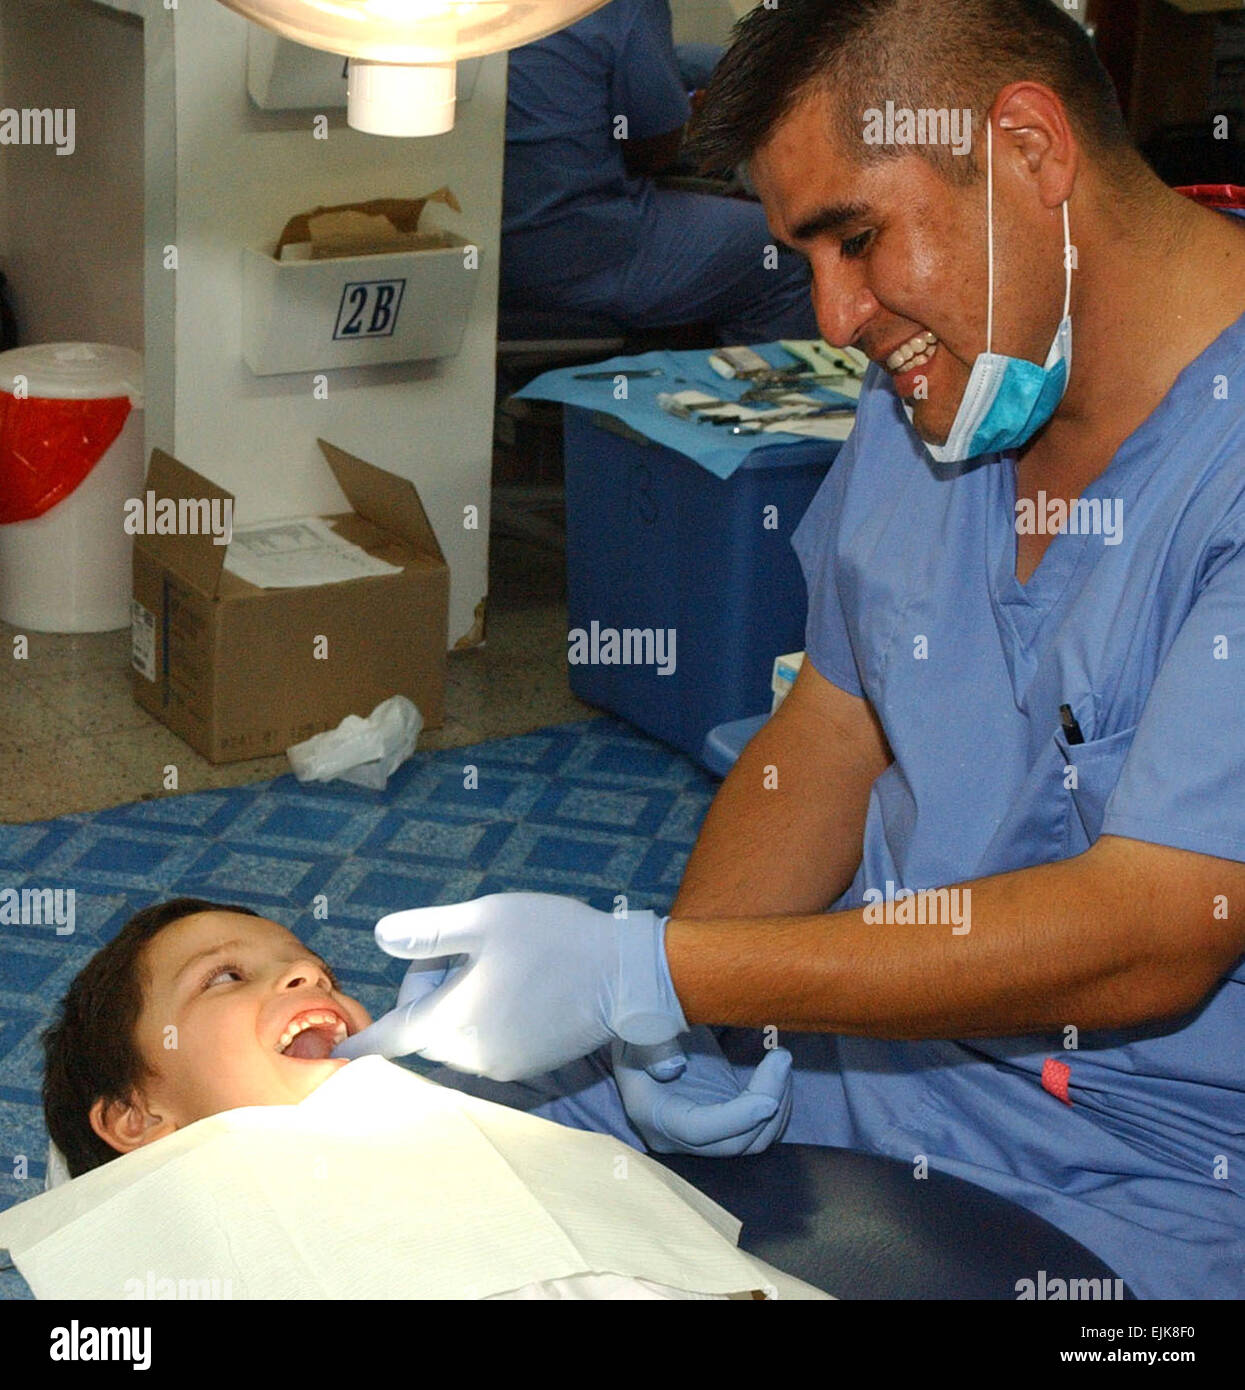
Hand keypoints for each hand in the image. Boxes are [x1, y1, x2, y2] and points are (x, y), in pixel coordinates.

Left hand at [332, 892, 686, 1080]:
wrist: (626, 973)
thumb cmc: (555, 938)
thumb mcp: (488, 918)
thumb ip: (429, 930)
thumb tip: (379, 937)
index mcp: (456, 1018)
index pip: (393, 1035)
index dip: (361, 1043)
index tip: (333, 1055)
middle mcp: (473, 1055)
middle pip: (426, 1028)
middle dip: (433, 990)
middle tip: (469, 948)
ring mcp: (503, 1066)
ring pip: (457, 1036)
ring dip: (460, 1005)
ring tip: (502, 964)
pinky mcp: (528, 1066)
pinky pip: (486, 1045)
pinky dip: (487, 1020)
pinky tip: (521, 986)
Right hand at [612, 1026, 792, 1156]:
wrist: (644, 1035)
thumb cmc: (638, 1027)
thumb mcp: (635, 1028)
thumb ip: (651, 1044)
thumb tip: (674, 1068)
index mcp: (652, 1113)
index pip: (699, 1131)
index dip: (737, 1119)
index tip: (769, 1098)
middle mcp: (679, 1136)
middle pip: (735, 1141)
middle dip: (767, 1101)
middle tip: (781, 1056)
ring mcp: (705, 1135)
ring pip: (753, 1141)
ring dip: (778, 1103)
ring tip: (781, 1059)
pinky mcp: (724, 1125)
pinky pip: (758, 1129)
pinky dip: (776, 1104)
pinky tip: (778, 1071)